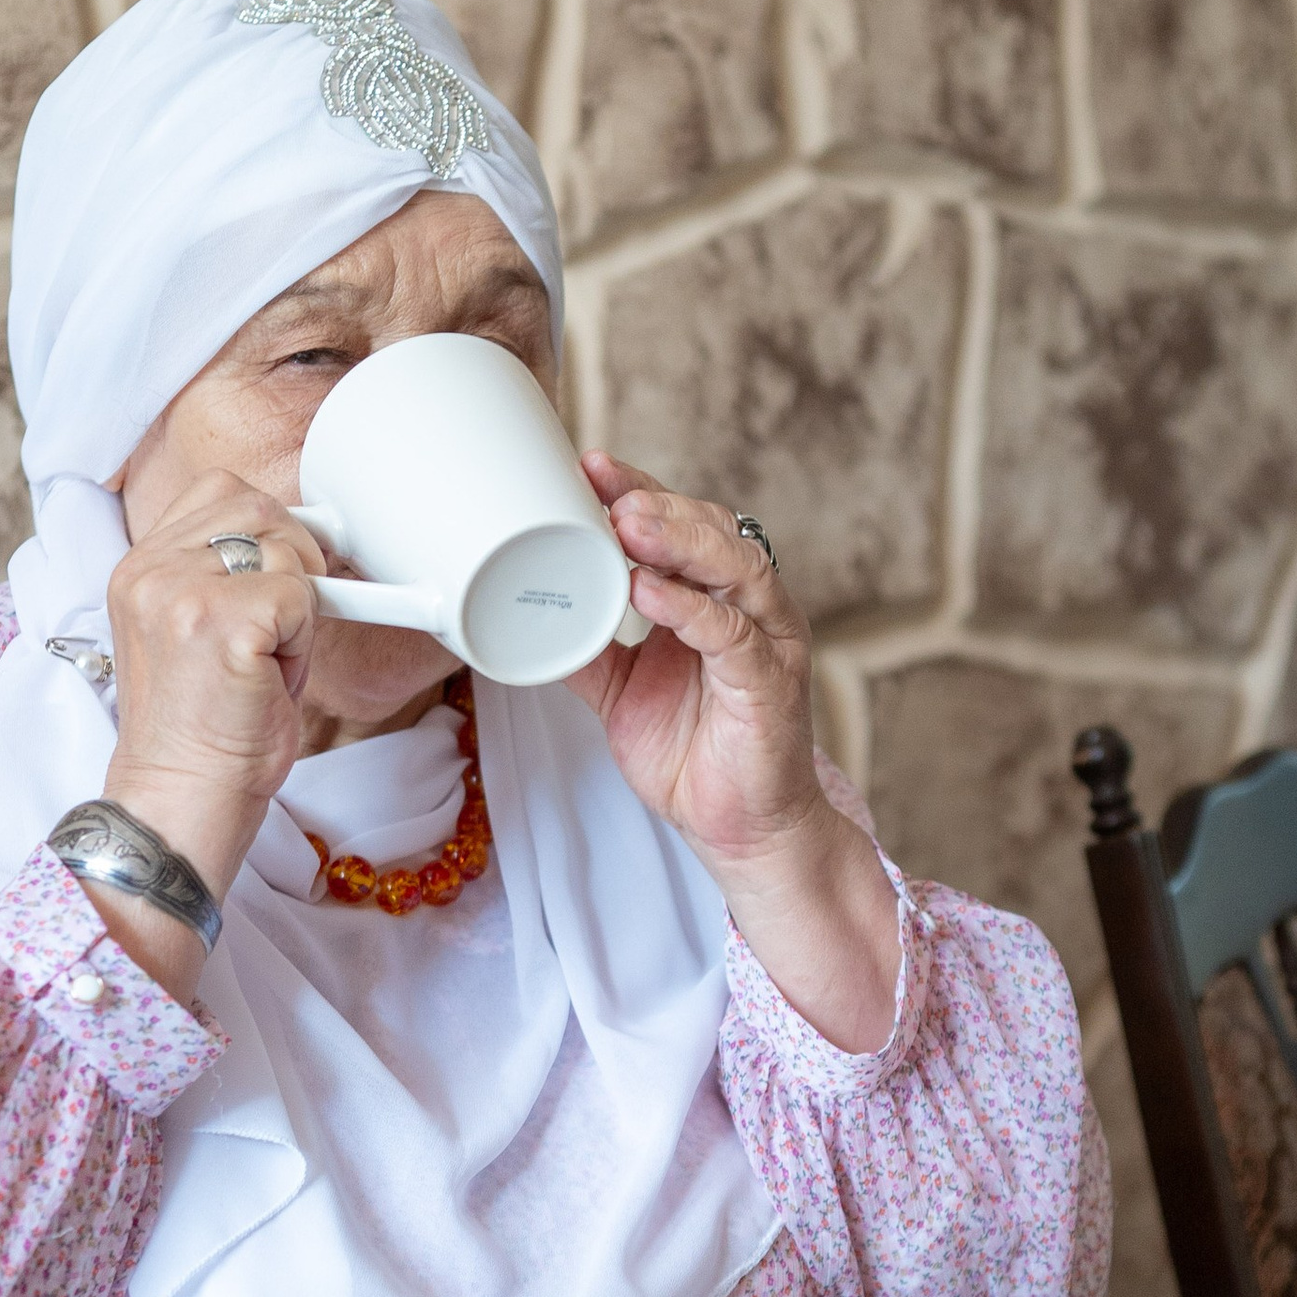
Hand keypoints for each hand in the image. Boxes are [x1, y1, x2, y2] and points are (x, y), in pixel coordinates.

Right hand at [95, 474, 328, 997]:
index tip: (282, 576)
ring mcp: (184, 591)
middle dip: (294, 559)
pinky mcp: (225, 621)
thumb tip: (303, 538)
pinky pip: (304, 596)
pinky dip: (305, 642)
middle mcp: (152, 569)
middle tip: (286, 627)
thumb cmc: (203, 735)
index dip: (267, 529)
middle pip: (261, 506)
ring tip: (270, 662)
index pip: (221, 492)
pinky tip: (274, 681)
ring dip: (299, 604)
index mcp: (140, 568)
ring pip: (286, 545)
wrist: (181, 804)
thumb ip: (228, 579)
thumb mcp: (199, 634)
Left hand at [573, 458, 899, 1052]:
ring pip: (733, 568)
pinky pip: (732, 635)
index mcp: (716, 600)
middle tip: (602, 484)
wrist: (741, 830)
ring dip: (678, 541)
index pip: (681, 527)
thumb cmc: (696, 756)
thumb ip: (586, 647)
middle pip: (711, 531)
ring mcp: (766, 643)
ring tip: (627, 522)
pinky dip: (691, 609)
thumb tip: (527, 614)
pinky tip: (650, 591)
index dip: (638, 493)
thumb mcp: (621, 692)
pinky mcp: (769, 685)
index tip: (588, 466)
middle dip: (654, 503)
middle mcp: (749, 609)